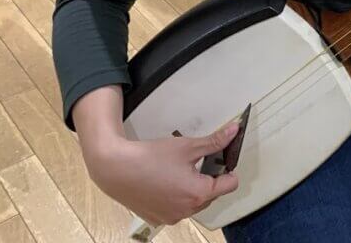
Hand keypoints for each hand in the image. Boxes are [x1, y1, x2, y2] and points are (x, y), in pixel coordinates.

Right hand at [83, 122, 240, 226]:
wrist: (116, 169)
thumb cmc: (150, 158)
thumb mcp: (187, 146)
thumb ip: (214, 141)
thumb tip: (233, 132)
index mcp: (198, 194)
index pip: (230, 185)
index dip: (229, 169)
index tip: (223, 160)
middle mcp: (187, 211)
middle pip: (212, 194)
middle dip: (209, 178)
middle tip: (197, 162)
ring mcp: (171, 217)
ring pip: (195, 203)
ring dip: (193, 188)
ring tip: (179, 171)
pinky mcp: (158, 218)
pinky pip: (177, 209)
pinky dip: (177, 197)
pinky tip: (166, 182)